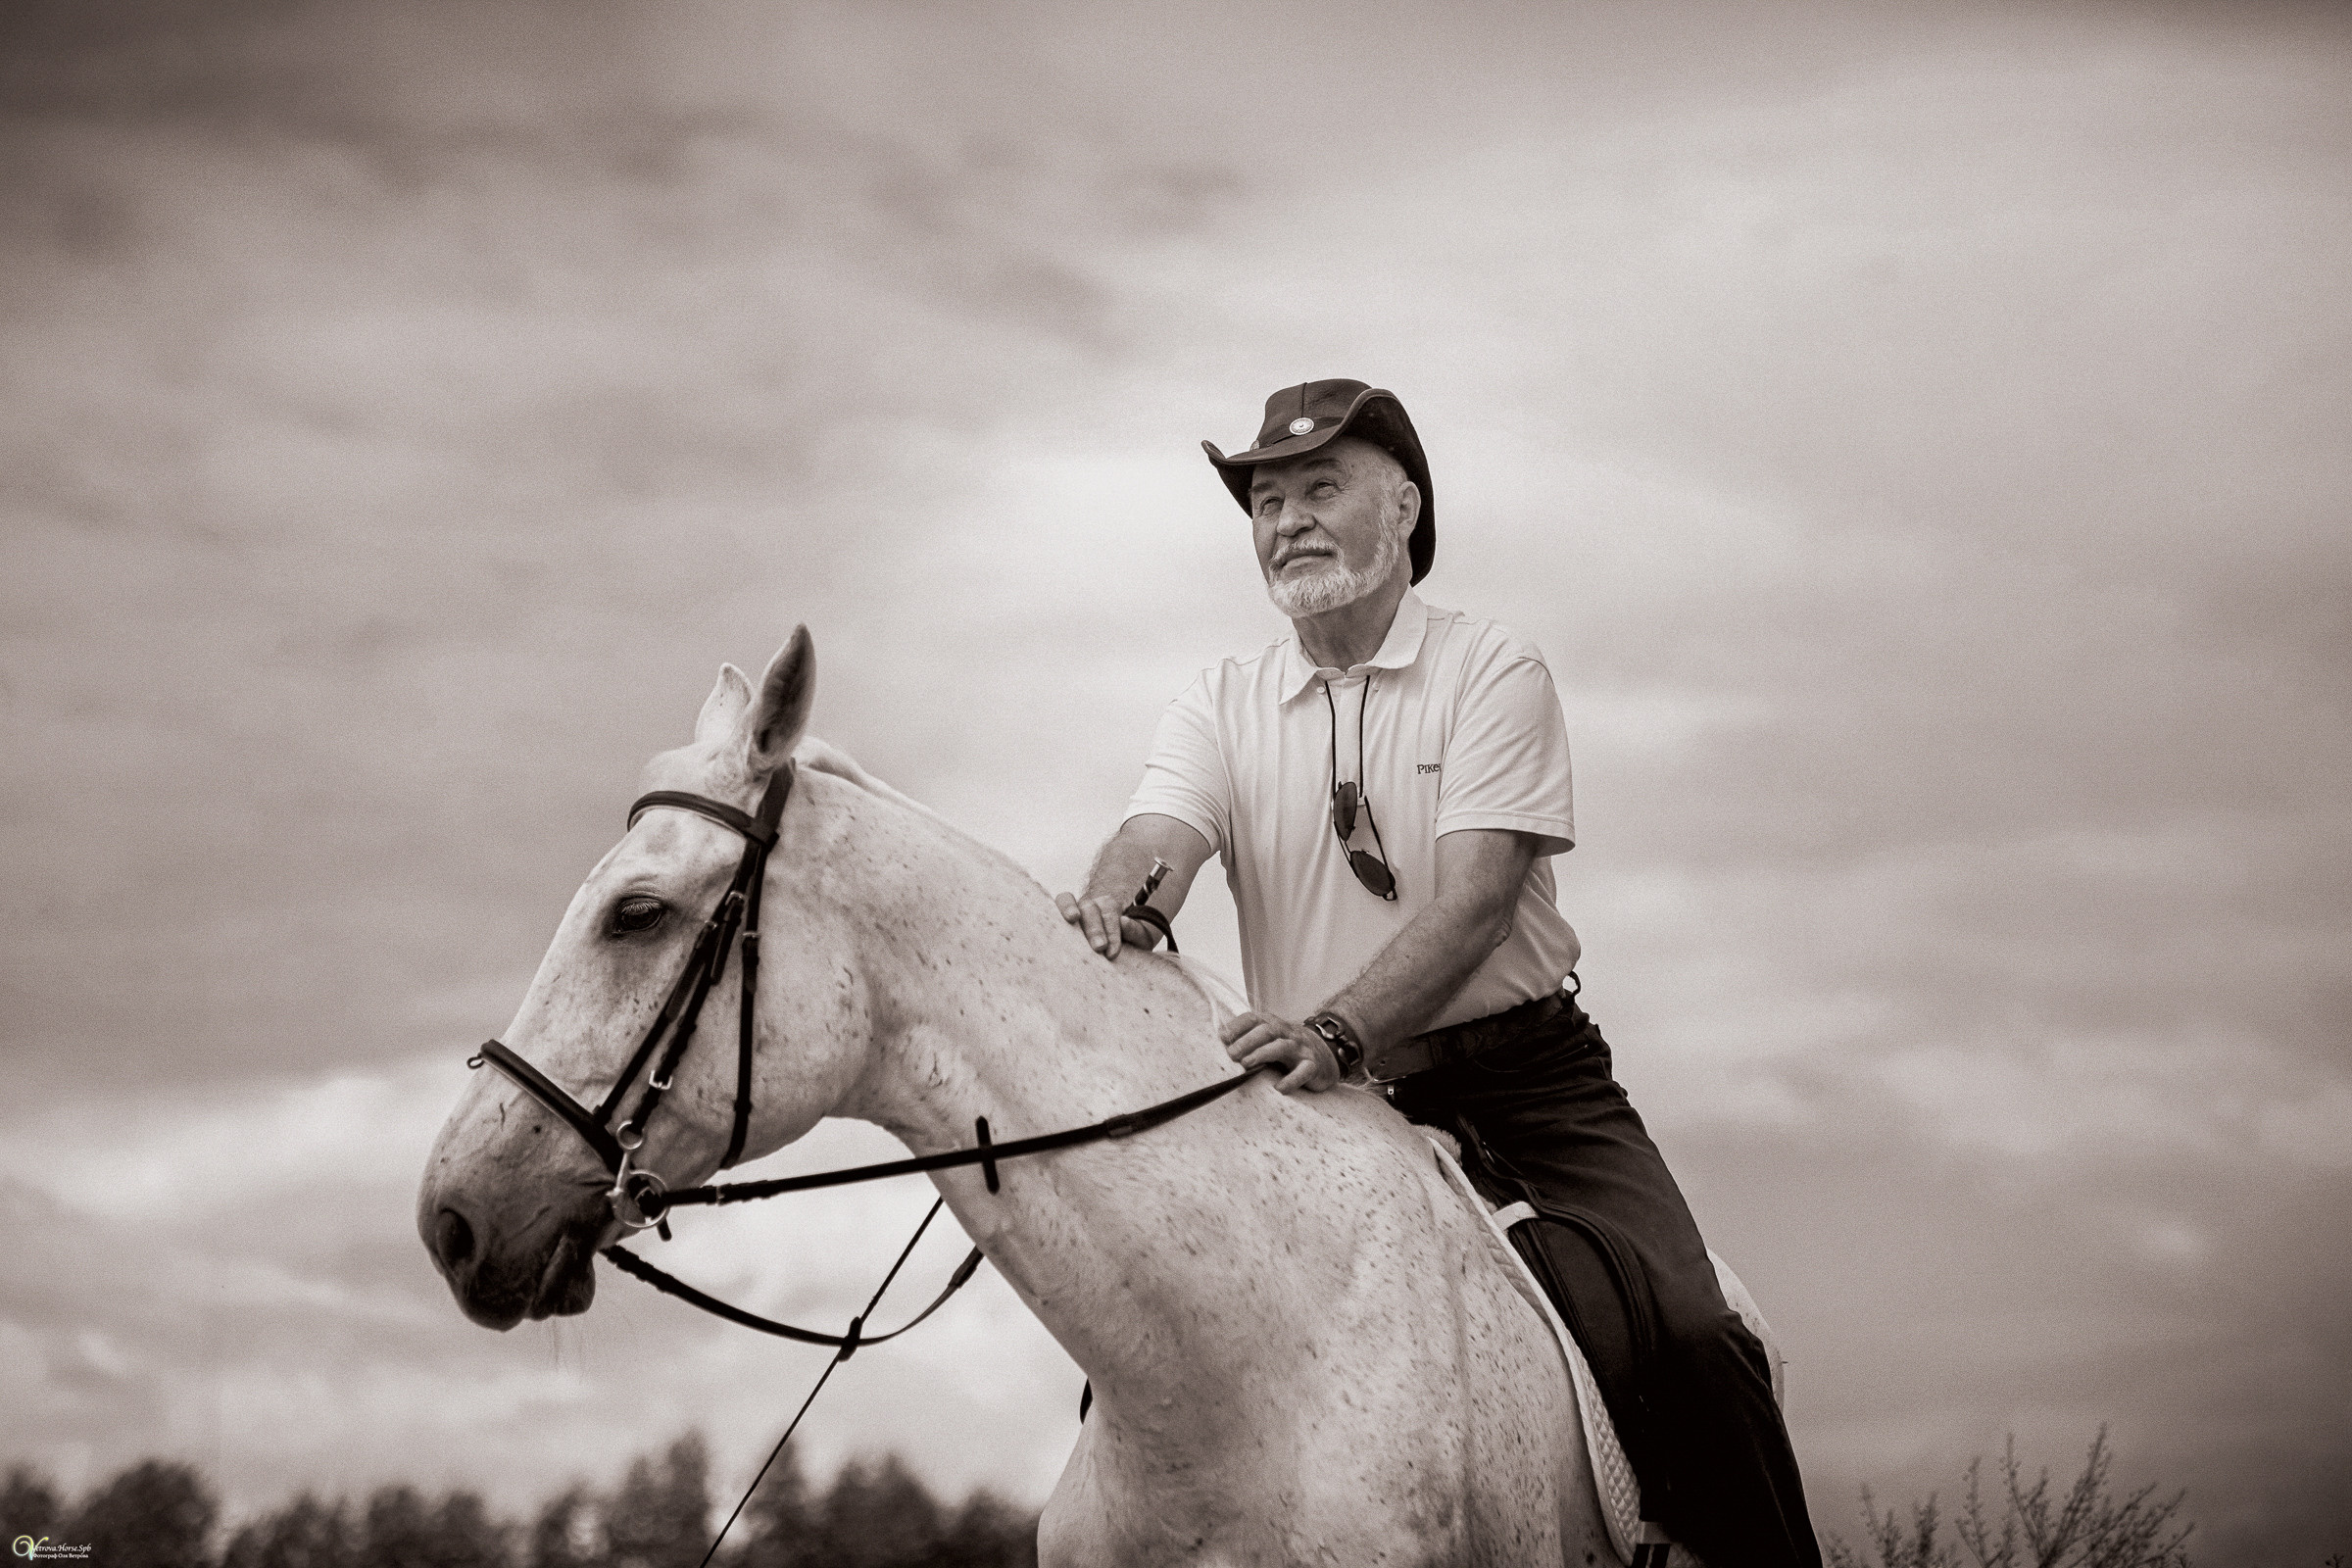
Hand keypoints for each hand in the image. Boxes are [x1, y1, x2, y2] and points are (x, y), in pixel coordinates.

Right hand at [1055, 891, 1160, 959]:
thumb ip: (1135, 931)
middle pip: (1090, 908)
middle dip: (1095, 928)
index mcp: (1110, 906)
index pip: (1110, 915)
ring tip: (1071, 918)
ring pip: (1067, 899)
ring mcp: (1072, 908)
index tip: (1113, 952)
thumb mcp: (1139, 939)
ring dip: (1069, 908)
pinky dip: (1049, 912)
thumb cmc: (1128, 944)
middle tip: (1099, 947)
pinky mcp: (1057, 917)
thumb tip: (1123, 922)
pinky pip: (1050, 908)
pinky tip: (1048, 925)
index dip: (1112, 933)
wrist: (1118, 946)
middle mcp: (1090, 904)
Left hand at [1219, 1011, 1340, 1092]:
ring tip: (1246, 1064)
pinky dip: (1291, 1079)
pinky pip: (1303, 1071)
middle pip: (1267, 1030)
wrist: (1327, 1053)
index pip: (1254, 1018)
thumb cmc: (1289, 1048)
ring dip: (1263, 1053)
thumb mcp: (1270, 1039)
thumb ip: (1249, 1039)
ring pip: (1282, 1046)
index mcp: (1273, 1024)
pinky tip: (1279, 1088)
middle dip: (1247, 1041)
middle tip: (1231, 1054)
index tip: (1222, 1037)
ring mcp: (1301, 1048)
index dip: (1237, 1025)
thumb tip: (1220, 1044)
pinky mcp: (1313, 1065)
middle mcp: (1287, 1033)